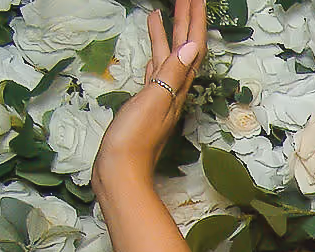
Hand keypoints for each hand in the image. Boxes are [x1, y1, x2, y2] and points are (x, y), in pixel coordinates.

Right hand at [94, 0, 206, 192]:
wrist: (120, 172)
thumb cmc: (133, 140)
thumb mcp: (154, 102)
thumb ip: (170, 74)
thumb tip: (191, 47)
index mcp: (177, 87)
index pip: (192, 46)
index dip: (195, 20)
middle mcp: (173, 90)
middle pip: (183, 47)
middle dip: (185, 19)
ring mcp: (159, 97)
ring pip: (168, 57)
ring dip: (168, 33)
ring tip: (162, 10)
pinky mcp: (145, 104)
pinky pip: (155, 71)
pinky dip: (155, 55)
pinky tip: (154, 48)